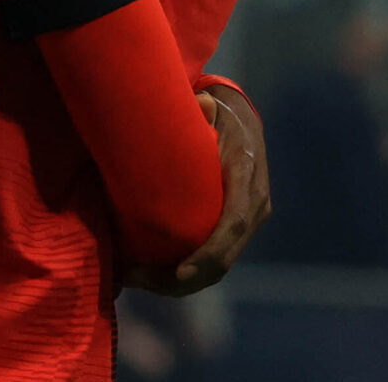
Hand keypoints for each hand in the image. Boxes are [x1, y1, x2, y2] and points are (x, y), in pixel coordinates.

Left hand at [122, 82, 270, 295]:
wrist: (242, 123)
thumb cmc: (216, 115)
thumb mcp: (212, 108)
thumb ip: (205, 110)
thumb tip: (203, 104)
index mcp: (247, 175)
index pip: (234, 224)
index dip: (208, 253)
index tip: (178, 272)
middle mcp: (255, 205)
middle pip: (223, 260)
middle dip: (179, 280)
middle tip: (133, 277)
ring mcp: (249, 221)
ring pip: (217, 269)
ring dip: (175, 283)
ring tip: (133, 277)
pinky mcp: (237, 231)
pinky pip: (213, 262)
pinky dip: (182, 275)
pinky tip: (149, 273)